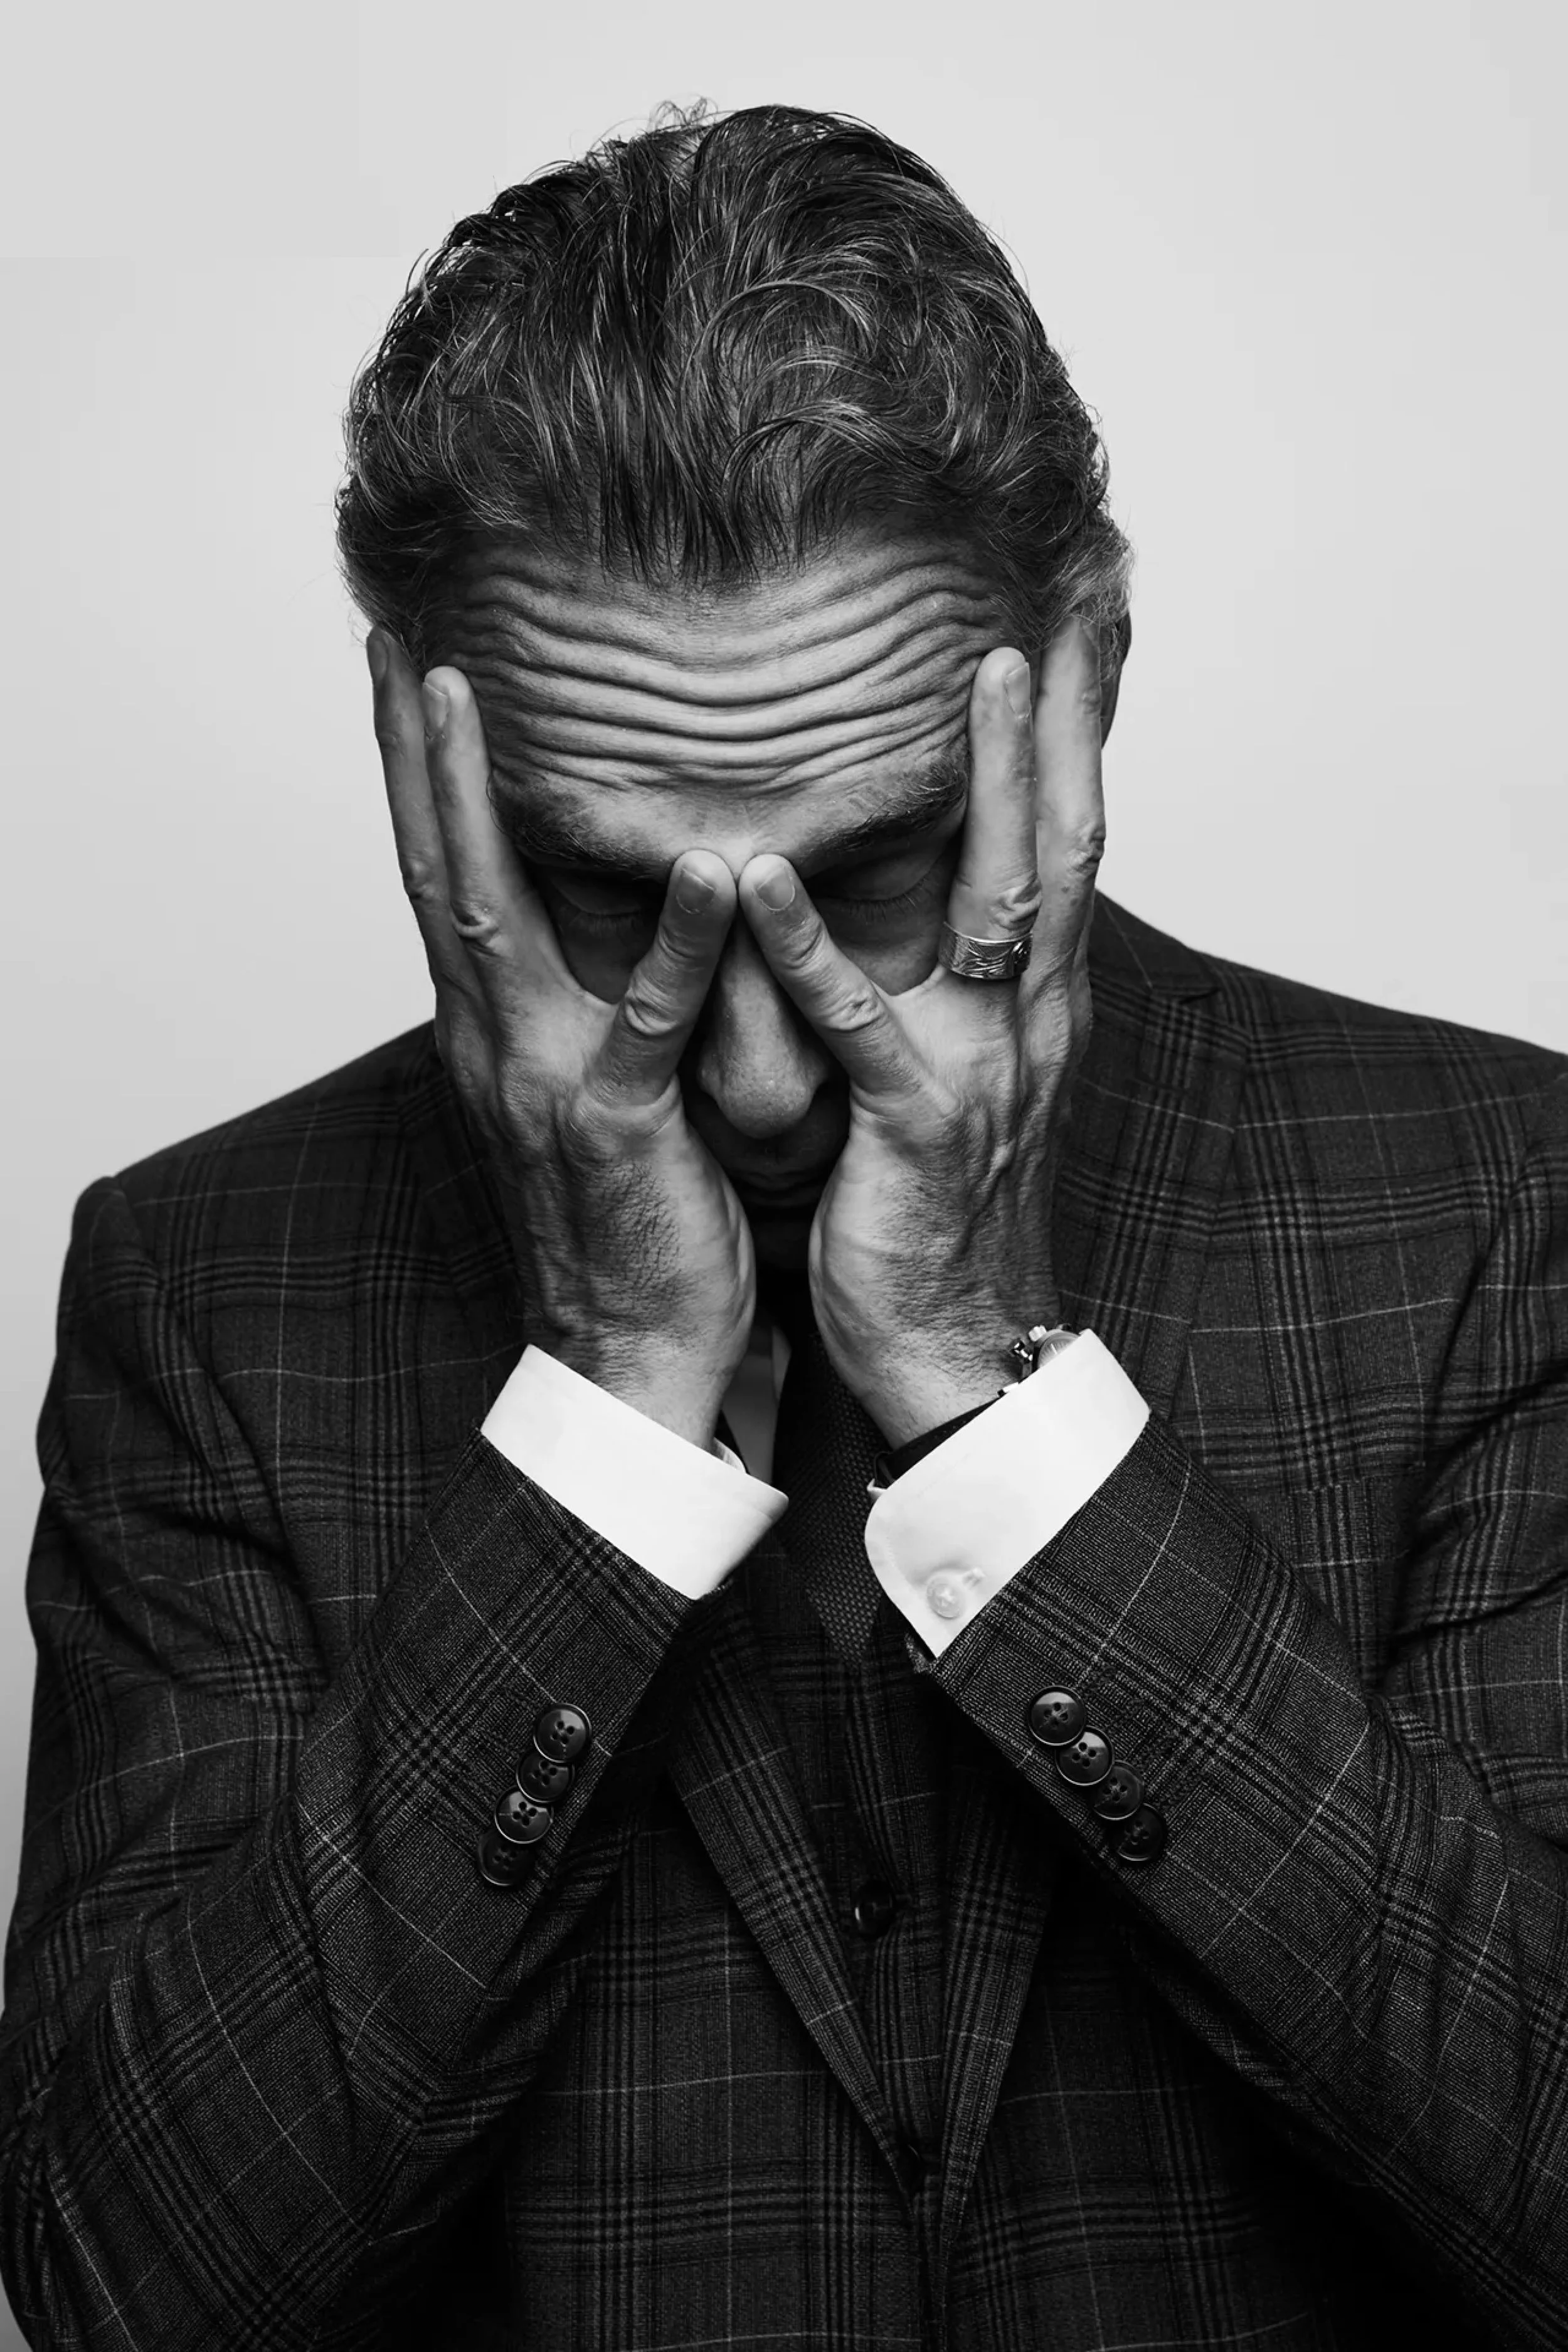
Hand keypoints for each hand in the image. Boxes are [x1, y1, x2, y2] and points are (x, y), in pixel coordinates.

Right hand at [368, 631, 755, 1446]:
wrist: (631, 1352)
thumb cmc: (628, 1212)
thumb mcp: (589, 1085)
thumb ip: (584, 995)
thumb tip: (607, 907)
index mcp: (491, 1027)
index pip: (441, 874)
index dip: (416, 773)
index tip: (406, 670)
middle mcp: (492, 1040)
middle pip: (431, 870)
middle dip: (408, 755)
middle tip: (392, 645)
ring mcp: (542, 1082)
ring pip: (490, 921)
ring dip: (471, 803)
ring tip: (461, 697)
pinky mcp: (615, 1129)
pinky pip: (643, 1023)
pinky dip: (676, 943)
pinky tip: (710, 865)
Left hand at [737, 618, 1103, 1445]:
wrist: (947, 1345)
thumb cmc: (933, 1206)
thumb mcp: (952, 1072)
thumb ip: (946, 982)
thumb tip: (934, 898)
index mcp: (1029, 1003)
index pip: (1065, 840)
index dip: (1080, 733)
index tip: (1083, 622)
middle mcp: (1027, 1019)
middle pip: (1066, 841)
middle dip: (1071, 717)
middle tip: (1068, 595)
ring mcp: (981, 1071)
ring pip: (1000, 906)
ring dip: (996, 785)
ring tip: (976, 675)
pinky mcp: (913, 1131)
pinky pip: (865, 1031)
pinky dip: (816, 952)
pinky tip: (770, 877)